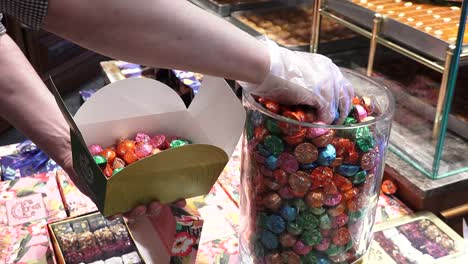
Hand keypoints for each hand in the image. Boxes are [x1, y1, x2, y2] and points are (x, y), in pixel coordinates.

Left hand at [62, 153, 186, 222]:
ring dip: (137, 213)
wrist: (77, 148)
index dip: (172, 200)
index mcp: (141, 182)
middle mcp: (130, 193)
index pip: (160, 194)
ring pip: (129, 212)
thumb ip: (144, 148)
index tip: (182, 200)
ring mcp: (115, 198)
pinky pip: (107, 211)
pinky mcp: (99, 199)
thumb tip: (167, 141)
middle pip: (146, 207)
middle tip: (157, 203)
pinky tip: (117, 213)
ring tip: (140, 207)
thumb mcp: (129, 147)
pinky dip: (113, 214)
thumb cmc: (108, 147)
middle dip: (154, 209)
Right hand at [240, 37, 353, 123]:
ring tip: (326, 127)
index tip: (337, 108)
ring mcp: (328, 84)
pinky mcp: (321, 96)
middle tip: (336, 121)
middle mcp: (331, 73)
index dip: (341, 98)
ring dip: (333, 119)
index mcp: (326, 65)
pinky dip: (323, 122)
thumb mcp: (299, 69)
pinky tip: (316, 125)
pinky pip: (327, 115)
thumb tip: (304, 93)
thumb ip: (307, 79)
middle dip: (343, 110)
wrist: (268, 65)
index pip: (342, 83)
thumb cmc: (275, 67)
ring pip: (339, 107)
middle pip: (347, 95)